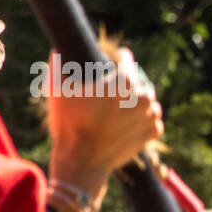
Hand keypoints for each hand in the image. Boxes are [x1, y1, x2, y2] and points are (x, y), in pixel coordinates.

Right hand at [46, 46, 163, 193]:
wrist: (82, 161)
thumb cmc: (69, 123)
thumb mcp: (57, 89)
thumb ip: (58, 63)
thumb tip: (58, 50)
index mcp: (126, 81)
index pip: (127, 58)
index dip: (115, 59)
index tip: (108, 65)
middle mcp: (144, 96)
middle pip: (138, 80)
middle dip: (126, 83)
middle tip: (109, 93)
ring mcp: (152, 115)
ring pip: (147, 99)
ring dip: (136, 101)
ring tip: (117, 109)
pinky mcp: (154, 132)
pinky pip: (152, 118)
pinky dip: (142, 119)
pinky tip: (127, 121)